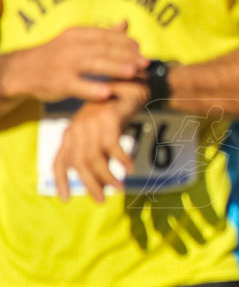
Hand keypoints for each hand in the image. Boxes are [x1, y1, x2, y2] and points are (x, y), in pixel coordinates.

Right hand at [12, 23, 147, 102]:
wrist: (22, 71)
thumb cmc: (57, 56)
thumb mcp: (76, 41)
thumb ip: (102, 34)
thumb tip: (125, 23)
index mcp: (77, 35)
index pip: (105, 36)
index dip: (124, 42)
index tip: (140, 48)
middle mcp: (71, 47)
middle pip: (103, 49)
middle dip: (126, 55)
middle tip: (145, 62)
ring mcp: (64, 65)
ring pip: (93, 65)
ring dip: (114, 68)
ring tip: (133, 72)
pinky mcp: (59, 83)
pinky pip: (78, 86)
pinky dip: (92, 89)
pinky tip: (108, 93)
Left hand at [53, 82, 148, 201]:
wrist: (130, 86)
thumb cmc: (116, 113)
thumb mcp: (101, 134)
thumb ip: (97, 154)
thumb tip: (101, 181)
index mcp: (71, 133)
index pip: (60, 161)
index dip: (61, 181)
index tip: (66, 199)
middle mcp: (78, 129)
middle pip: (79, 164)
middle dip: (89, 184)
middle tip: (101, 200)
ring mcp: (92, 123)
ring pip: (94, 157)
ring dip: (107, 176)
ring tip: (119, 187)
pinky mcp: (108, 119)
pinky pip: (112, 146)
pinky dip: (122, 160)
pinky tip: (129, 169)